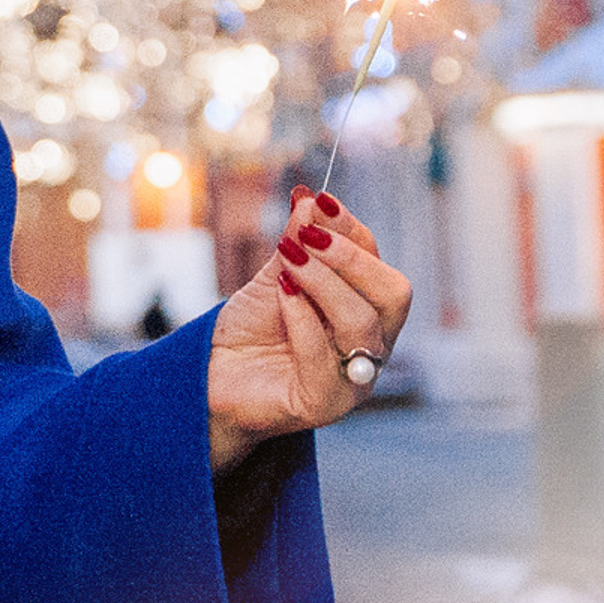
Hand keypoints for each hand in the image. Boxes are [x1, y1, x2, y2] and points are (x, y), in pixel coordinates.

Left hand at [206, 188, 412, 473]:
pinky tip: (283, 296)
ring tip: (288, 259)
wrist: (210, 375)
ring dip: (323, 281)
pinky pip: (325, 360)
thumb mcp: (273, 278)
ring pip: (362, 324)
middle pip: (393, 296)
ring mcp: (352, 379)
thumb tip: (308, 199)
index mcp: (366, 313)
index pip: (379, 265)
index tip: (321, 201)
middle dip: (351, 257)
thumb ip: (295, 243)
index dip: (353, 230)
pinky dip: (304, 319)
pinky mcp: (323, 404)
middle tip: (307, 235)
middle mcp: (369, 347)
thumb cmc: (249, 330)